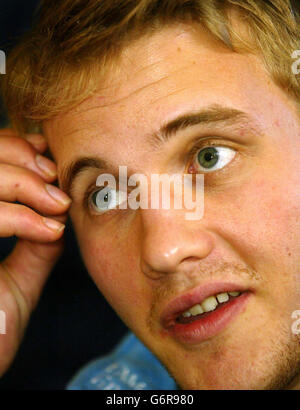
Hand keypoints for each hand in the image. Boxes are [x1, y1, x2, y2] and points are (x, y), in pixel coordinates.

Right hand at [0, 129, 70, 375]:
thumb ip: (36, 247)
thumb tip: (61, 214)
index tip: (53, 163)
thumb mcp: (16, 282)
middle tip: (56, 180)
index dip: (15, 148)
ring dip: (23, 183)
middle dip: (20, 158)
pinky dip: (17, 217)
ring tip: (58, 204)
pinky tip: (49, 231)